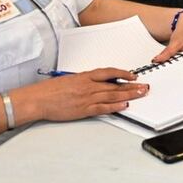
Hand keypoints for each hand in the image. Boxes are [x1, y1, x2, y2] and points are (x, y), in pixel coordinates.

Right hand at [18, 67, 147, 122]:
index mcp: (84, 77)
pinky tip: (124, 106)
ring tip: (140, 95)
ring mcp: (86, 98)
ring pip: (112, 95)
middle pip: (114, 85)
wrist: (38, 99)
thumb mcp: (69, 80)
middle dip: (132, 86)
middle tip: (144, 87)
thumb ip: (84, 81)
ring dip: (128, 95)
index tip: (133, 75)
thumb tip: (96, 84)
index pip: (108, 72)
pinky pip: (103, 108)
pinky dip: (115, 107)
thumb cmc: (50, 90)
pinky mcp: (83, 110)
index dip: (123, 73)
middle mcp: (88, 86)